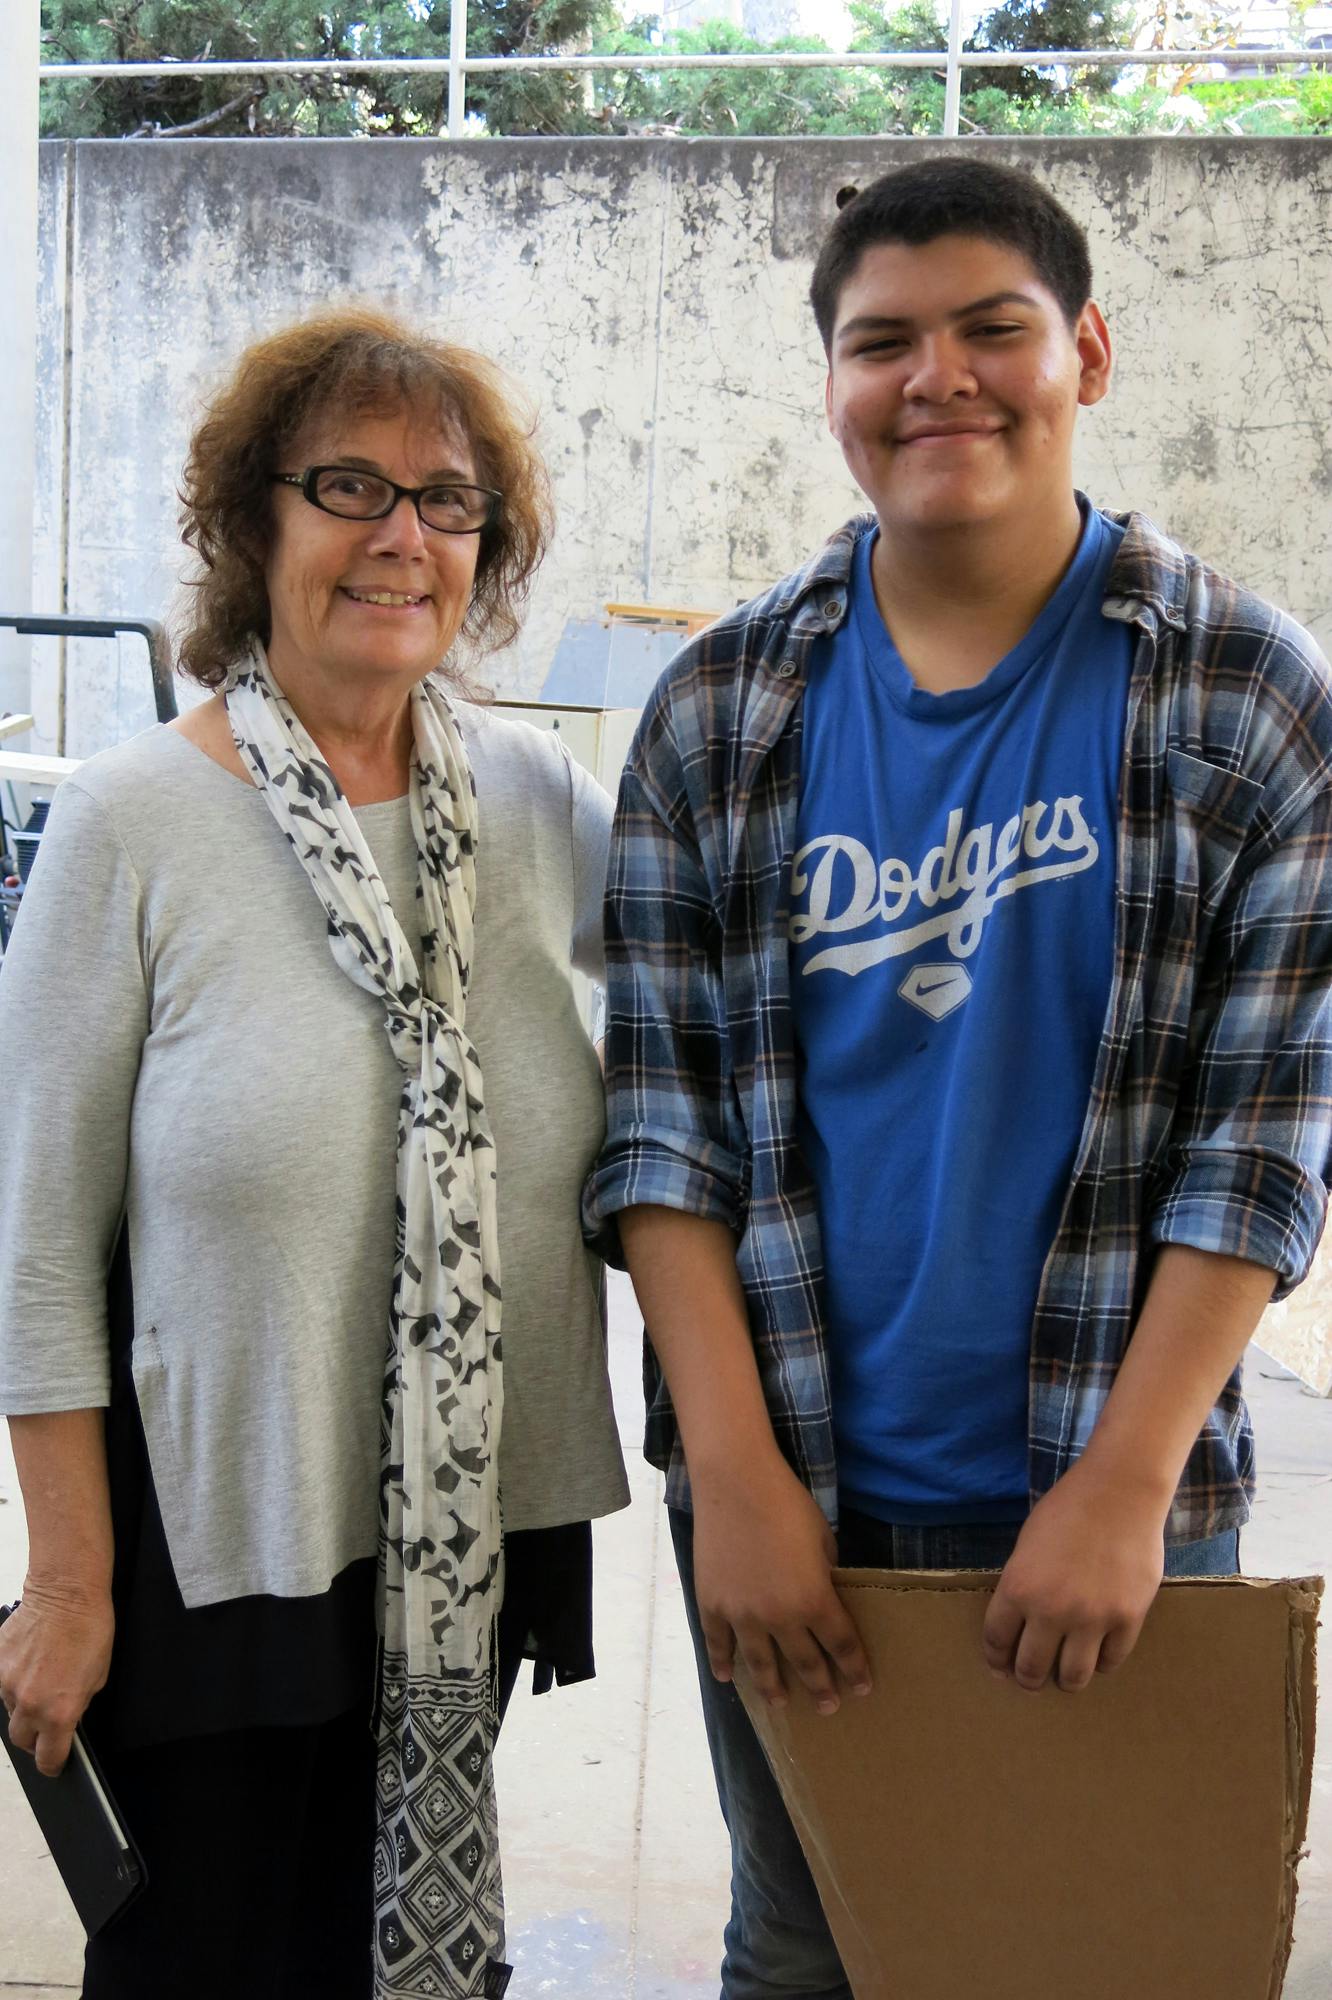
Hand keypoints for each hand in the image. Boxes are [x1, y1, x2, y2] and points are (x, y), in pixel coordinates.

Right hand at [0, 1582, 113, 1774]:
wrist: (66, 1593)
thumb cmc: (89, 1629)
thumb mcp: (98, 1677)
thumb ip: (78, 1706)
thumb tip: (68, 1720)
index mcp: (59, 1712)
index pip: (48, 1758)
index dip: (53, 1764)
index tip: (54, 1763)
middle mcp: (29, 1704)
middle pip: (22, 1740)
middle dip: (35, 1736)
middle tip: (47, 1721)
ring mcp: (7, 1684)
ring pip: (9, 1711)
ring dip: (23, 1706)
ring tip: (41, 1681)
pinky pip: (0, 1686)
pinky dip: (12, 1681)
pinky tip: (28, 1665)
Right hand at [691, 1454, 871, 1713]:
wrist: (735, 1483)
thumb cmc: (787, 1504)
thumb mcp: (823, 1540)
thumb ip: (826, 1575)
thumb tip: (825, 1594)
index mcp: (814, 1600)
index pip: (841, 1646)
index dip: (854, 1669)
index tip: (863, 1688)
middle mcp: (779, 1618)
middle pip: (804, 1663)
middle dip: (820, 1688)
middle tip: (828, 1707)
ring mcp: (741, 1615)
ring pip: (760, 1664)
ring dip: (772, 1688)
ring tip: (780, 1704)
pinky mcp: (711, 1604)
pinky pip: (718, 1643)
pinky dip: (722, 1662)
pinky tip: (727, 1678)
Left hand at [981, 1460, 1167, 1693]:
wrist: (1119, 1493)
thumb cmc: (1068, 1510)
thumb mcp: (1027, 1545)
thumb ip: (1021, 1586)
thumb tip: (1017, 1622)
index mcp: (1018, 1588)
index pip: (997, 1641)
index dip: (996, 1659)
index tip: (1000, 1667)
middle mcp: (1051, 1610)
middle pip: (1031, 1668)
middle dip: (1027, 1679)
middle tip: (1031, 1678)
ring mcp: (1092, 1619)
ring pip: (1073, 1677)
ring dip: (1065, 1681)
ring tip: (1065, 1676)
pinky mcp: (1127, 1619)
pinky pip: (1111, 1661)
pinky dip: (1102, 1662)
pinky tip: (1098, 1653)